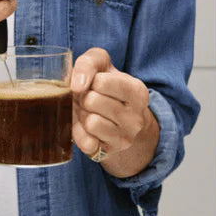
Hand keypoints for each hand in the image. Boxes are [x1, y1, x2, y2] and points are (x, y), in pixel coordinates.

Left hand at [70, 48, 156, 174]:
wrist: (114, 118)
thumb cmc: (104, 85)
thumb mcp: (101, 64)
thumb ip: (89, 63)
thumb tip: (77, 85)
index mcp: (138, 91)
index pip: (101, 82)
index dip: (90, 80)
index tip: (95, 84)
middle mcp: (137, 118)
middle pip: (91, 101)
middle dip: (83, 97)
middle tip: (89, 99)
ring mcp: (125, 138)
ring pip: (90, 122)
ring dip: (82, 114)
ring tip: (89, 112)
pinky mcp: (109, 152)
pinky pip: (86, 142)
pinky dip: (80, 132)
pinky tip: (87, 128)